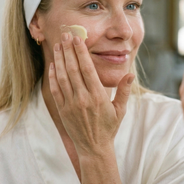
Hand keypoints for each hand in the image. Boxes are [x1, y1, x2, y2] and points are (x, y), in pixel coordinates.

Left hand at [48, 33, 133, 157]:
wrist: (94, 148)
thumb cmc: (109, 127)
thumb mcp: (120, 110)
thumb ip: (124, 91)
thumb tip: (130, 73)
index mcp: (98, 96)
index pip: (87, 69)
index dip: (81, 52)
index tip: (77, 39)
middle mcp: (83, 98)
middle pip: (73, 69)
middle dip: (68, 50)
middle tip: (65, 35)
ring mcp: (71, 104)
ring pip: (62, 77)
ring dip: (59, 59)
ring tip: (57, 45)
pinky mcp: (62, 110)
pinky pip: (55, 90)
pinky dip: (53, 76)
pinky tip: (53, 65)